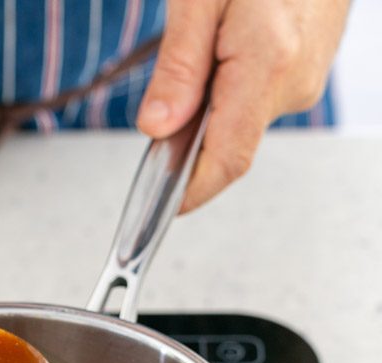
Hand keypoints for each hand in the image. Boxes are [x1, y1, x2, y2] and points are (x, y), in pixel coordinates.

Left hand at [137, 0, 350, 211]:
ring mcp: (306, 78)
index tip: (162, 209)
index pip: (226, 159)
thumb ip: (179, 66)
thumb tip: (156, 129)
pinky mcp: (307, 69)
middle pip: (230, 145)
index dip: (190, 192)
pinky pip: (258, 100)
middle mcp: (294, 81)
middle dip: (189, 144)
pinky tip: (222, 52)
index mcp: (268, 63)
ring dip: (209, 110)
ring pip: (241, 121)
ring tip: (201, 51)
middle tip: (160, 116)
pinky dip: (229, 93)